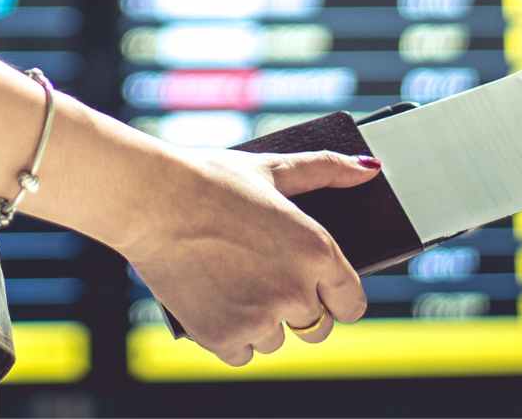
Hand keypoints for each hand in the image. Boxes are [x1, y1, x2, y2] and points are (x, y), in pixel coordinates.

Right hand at [121, 149, 376, 366]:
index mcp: (317, 251)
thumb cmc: (211, 179)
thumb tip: (370, 170)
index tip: (319, 290)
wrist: (151, 200)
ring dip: (260, 322)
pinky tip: (215, 301)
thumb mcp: (272, 169)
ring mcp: (260, 318)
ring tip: (233, 282)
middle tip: (264, 277)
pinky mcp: (223, 337)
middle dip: (296, 308)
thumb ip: (326, 169)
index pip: (352, 303)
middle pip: (317, 327)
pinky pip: (242, 353)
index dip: (336, 297)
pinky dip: (230, 335)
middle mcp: (295, 291)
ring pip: (276, 340)